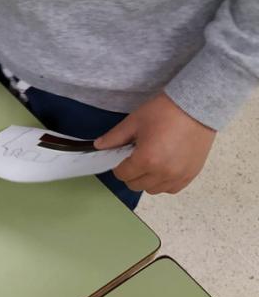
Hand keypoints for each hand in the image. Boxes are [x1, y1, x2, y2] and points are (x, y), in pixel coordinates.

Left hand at [94, 93, 215, 193]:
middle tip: (136, 157)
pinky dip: (164, 182)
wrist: (197, 106)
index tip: (123, 156)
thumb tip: (99, 146)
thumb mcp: (134, 121)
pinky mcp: (191, 174)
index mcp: (147, 160)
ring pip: (153, 189)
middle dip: (131, 173)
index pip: (122, 175)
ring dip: (147, 179)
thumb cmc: (166, 111)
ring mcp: (178, 175)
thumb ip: (114, 137)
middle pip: (136, 185)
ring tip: (151, 161)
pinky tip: (163, 167)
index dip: (118, 166)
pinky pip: (171, 189)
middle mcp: (163, 172)